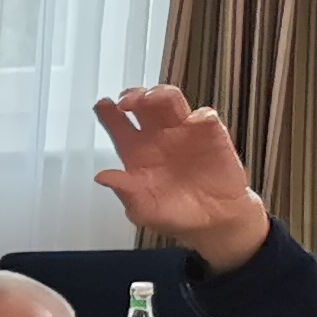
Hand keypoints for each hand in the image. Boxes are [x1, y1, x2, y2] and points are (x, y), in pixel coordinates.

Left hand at [92, 85, 271, 267]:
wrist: (214, 222)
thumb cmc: (175, 215)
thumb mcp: (144, 210)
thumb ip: (125, 192)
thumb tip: (102, 177)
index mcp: (136, 152)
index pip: (118, 126)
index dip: (107, 113)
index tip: (102, 105)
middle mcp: (157, 137)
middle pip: (142, 105)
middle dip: (132, 95)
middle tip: (126, 102)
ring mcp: (184, 133)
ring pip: (170, 101)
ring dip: (160, 94)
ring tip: (151, 99)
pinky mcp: (211, 136)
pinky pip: (205, 117)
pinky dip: (200, 114)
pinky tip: (193, 121)